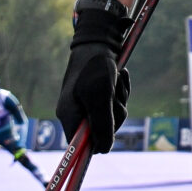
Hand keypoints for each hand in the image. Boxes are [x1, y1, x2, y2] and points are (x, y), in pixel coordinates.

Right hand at [57, 0, 131, 153]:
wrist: (100, 40)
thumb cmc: (97, 66)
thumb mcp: (100, 95)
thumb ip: (102, 123)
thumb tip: (103, 150)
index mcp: (69, 116)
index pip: (80, 146)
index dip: (94, 146)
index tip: (103, 146)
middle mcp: (78, 113)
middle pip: (103, 131)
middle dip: (115, 114)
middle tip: (114, 95)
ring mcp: (89, 104)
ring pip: (114, 115)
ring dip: (121, 99)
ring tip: (117, 80)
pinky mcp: (101, 95)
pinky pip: (118, 102)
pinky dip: (122, 91)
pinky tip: (121, 76)